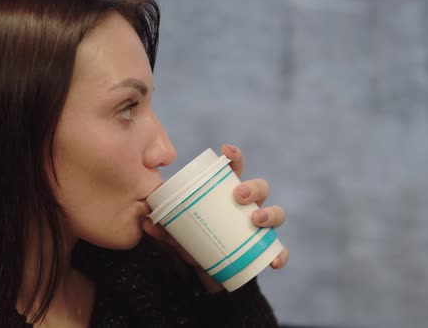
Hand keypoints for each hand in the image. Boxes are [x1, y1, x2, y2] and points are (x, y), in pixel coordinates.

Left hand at [142, 144, 288, 291]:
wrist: (211, 276)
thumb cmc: (198, 244)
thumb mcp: (180, 237)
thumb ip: (166, 231)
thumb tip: (147, 222)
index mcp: (229, 195)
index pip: (235, 170)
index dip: (234, 157)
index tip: (225, 151)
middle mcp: (249, 207)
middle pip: (260, 187)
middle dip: (253, 186)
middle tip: (238, 194)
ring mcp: (260, 227)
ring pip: (276, 213)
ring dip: (270, 213)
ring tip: (255, 220)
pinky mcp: (266, 250)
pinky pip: (279, 250)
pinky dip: (280, 255)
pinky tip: (274, 261)